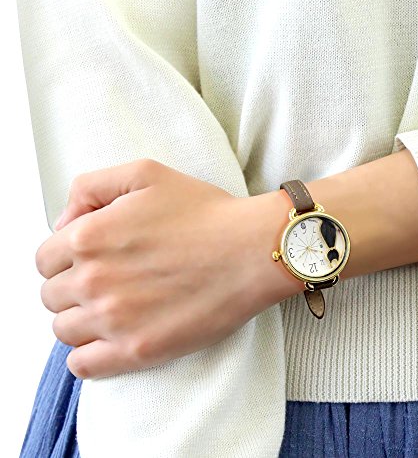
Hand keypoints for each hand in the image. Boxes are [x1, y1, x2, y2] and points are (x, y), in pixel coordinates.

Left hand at [35, 159, 300, 378]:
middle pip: (52, 296)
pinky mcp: (139, 350)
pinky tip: (108, 339)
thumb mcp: (146, 174)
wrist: (251, 250)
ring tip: (112, 308)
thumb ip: (91, 187)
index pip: (44, 259)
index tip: (89, 258)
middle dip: (72, 287)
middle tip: (107, 280)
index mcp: (89, 237)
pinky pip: (83, 366)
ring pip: (64, 330)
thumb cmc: (205, 212)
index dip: (66, 257)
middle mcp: (94, 280)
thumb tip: (65, 222)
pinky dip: (86, 355)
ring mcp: (115, 319)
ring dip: (80, 319)